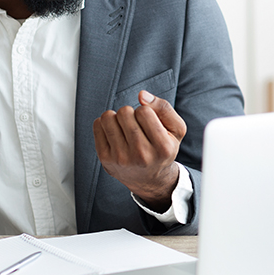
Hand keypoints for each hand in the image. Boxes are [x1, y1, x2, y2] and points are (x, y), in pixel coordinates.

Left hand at [92, 90, 186, 210]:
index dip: (146, 111)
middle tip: (136, 126)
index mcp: (162, 148)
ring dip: (116, 117)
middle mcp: (141, 155)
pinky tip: (115, 134)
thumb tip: (141, 95)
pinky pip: (97, 125)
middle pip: (125, 112)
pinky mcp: (105, 158)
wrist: (148, 179)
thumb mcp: (176, 130)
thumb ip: (164, 108)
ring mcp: (121, 158)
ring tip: (124, 128)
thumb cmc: (162, 149)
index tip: (149, 123)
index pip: (144, 111)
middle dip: (130, 113)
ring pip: (108, 116)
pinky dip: (105, 124)